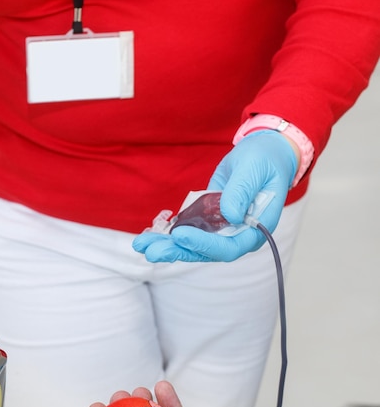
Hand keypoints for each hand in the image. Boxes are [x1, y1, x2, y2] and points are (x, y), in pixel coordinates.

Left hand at [133, 130, 297, 262]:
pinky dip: (167, 234)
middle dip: (176, 251)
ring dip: (166, 245)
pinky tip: (149, 234)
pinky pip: (186, 232)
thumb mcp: (254, 170)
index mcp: (255, 230)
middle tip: (150, 251)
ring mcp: (220, 231)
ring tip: (141, 244)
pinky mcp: (207, 222)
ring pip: (190, 245)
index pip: (227, 247)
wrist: (262, 153)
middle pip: (203, 252)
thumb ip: (241, 192)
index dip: (203, 244)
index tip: (180, 234)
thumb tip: (229, 215)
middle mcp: (236, 236)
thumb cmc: (264, 161)